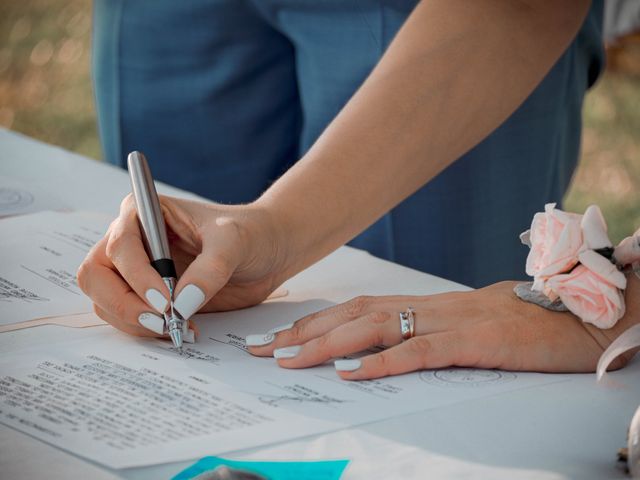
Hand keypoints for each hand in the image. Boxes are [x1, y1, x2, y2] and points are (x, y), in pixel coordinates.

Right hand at [78, 195, 285, 336]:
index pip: (120, 245)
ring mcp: (136, 271)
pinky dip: (146, 330)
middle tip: (161, 321)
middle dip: (123, 303)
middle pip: (96, 276)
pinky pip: (127, 318)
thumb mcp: (234, 241)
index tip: (166, 300)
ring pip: (106, 301)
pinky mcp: (147, 297)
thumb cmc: (249, 233)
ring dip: (134, 321)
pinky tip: (180, 328)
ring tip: (176, 327)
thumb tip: (182, 302)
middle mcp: (131, 240)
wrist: (267, 251)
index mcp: (143, 212)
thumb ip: (210, 268)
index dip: (137, 275)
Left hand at [247, 278, 639, 379]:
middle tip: (262, 350)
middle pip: (353, 314)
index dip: (312, 322)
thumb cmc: (510, 323)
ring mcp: (448, 321)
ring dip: (329, 344)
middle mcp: (426, 306)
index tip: (275, 338)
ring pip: (376, 328)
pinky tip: (352, 374)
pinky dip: (383, 362)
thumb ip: (418, 330)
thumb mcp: (456, 324)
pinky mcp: (473, 341)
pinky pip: (421, 351)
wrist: (567, 314)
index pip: (353, 308)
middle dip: (303, 332)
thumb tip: (375, 348)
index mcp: (420, 304)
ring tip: (290, 359)